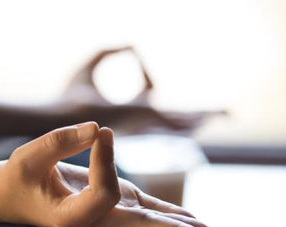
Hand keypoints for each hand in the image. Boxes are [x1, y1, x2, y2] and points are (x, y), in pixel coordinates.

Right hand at [0, 122, 214, 226]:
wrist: (14, 198)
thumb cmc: (19, 178)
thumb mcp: (28, 158)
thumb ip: (59, 142)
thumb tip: (98, 129)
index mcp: (71, 219)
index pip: (106, 192)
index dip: (106, 161)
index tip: (101, 132)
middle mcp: (95, 225)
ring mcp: (109, 218)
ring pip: (151, 223)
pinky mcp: (118, 207)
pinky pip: (150, 212)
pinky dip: (173, 217)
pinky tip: (198, 224)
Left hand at [58, 47, 219, 133]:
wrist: (59, 114)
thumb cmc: (68, 95)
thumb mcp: (92, 65)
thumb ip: (111, 52)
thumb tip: (133, 46)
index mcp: (128, 108)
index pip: (150, 95)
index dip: (148, 77)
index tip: (140, 60)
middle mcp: (138, 119)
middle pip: (174, 117)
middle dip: (197, 115)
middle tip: (226, 114)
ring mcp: (140, 122)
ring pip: (177, 120)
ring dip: (200, 116)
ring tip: (226, 114)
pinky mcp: (139, 119)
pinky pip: (169, 118)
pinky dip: (187, 117)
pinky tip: (206, 118)